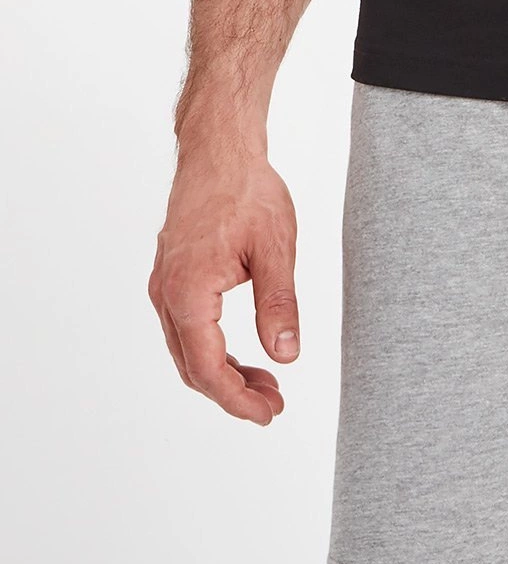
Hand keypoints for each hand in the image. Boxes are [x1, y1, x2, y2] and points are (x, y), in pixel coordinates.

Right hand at [147, 145, 299, 424]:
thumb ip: (279, 305)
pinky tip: (242, 349)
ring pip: (187, 349)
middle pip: (193, 366)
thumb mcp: (275, 249)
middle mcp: (167, 294)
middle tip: (273, 403)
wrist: (219, 149)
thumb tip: (287, 356)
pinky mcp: (171, 273)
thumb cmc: (246, 190)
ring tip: (265, 380)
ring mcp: (165, 284)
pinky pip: (185, 326)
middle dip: (232, 392)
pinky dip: (211, 347)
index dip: (238, 399)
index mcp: (189, 293)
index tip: (268, 413)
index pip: (208, 368)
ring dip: (222, 371)